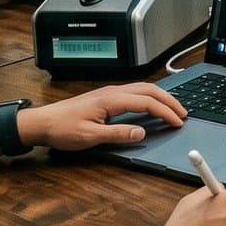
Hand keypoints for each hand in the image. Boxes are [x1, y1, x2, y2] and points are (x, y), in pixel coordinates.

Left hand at [16, 83, 188, 151]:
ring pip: (142, 88)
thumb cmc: (62, 129)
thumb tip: (142, 132)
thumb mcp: (90, 137)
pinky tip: (151, 105)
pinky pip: (134, 92)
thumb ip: (118, 134)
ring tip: (173, 108)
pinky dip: (149, 97)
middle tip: (183, 113)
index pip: (147, 102)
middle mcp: (112, 92)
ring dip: (160, 97)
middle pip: (149, 90)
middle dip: (169, 100)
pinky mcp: (105, 96)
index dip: (165, 112)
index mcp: (111, 99)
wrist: (42, 122)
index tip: (178, 122)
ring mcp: (109, 92)